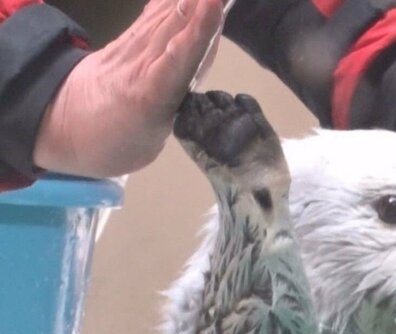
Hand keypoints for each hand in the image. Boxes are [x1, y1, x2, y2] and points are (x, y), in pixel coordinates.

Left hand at [33, 0, 223, 177]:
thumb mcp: (149, 141)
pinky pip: (156, 14)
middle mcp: (142, 63)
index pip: (178, 57)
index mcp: (148, 95)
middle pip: (176, 26)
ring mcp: (134, 47)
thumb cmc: (115, 142)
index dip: (198, 31)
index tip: (214, 3)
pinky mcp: (130, 37)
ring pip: (168, 16)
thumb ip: (176, 108)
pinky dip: (174, 1)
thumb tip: (199, 84)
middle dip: (201, 4)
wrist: (66, 123)